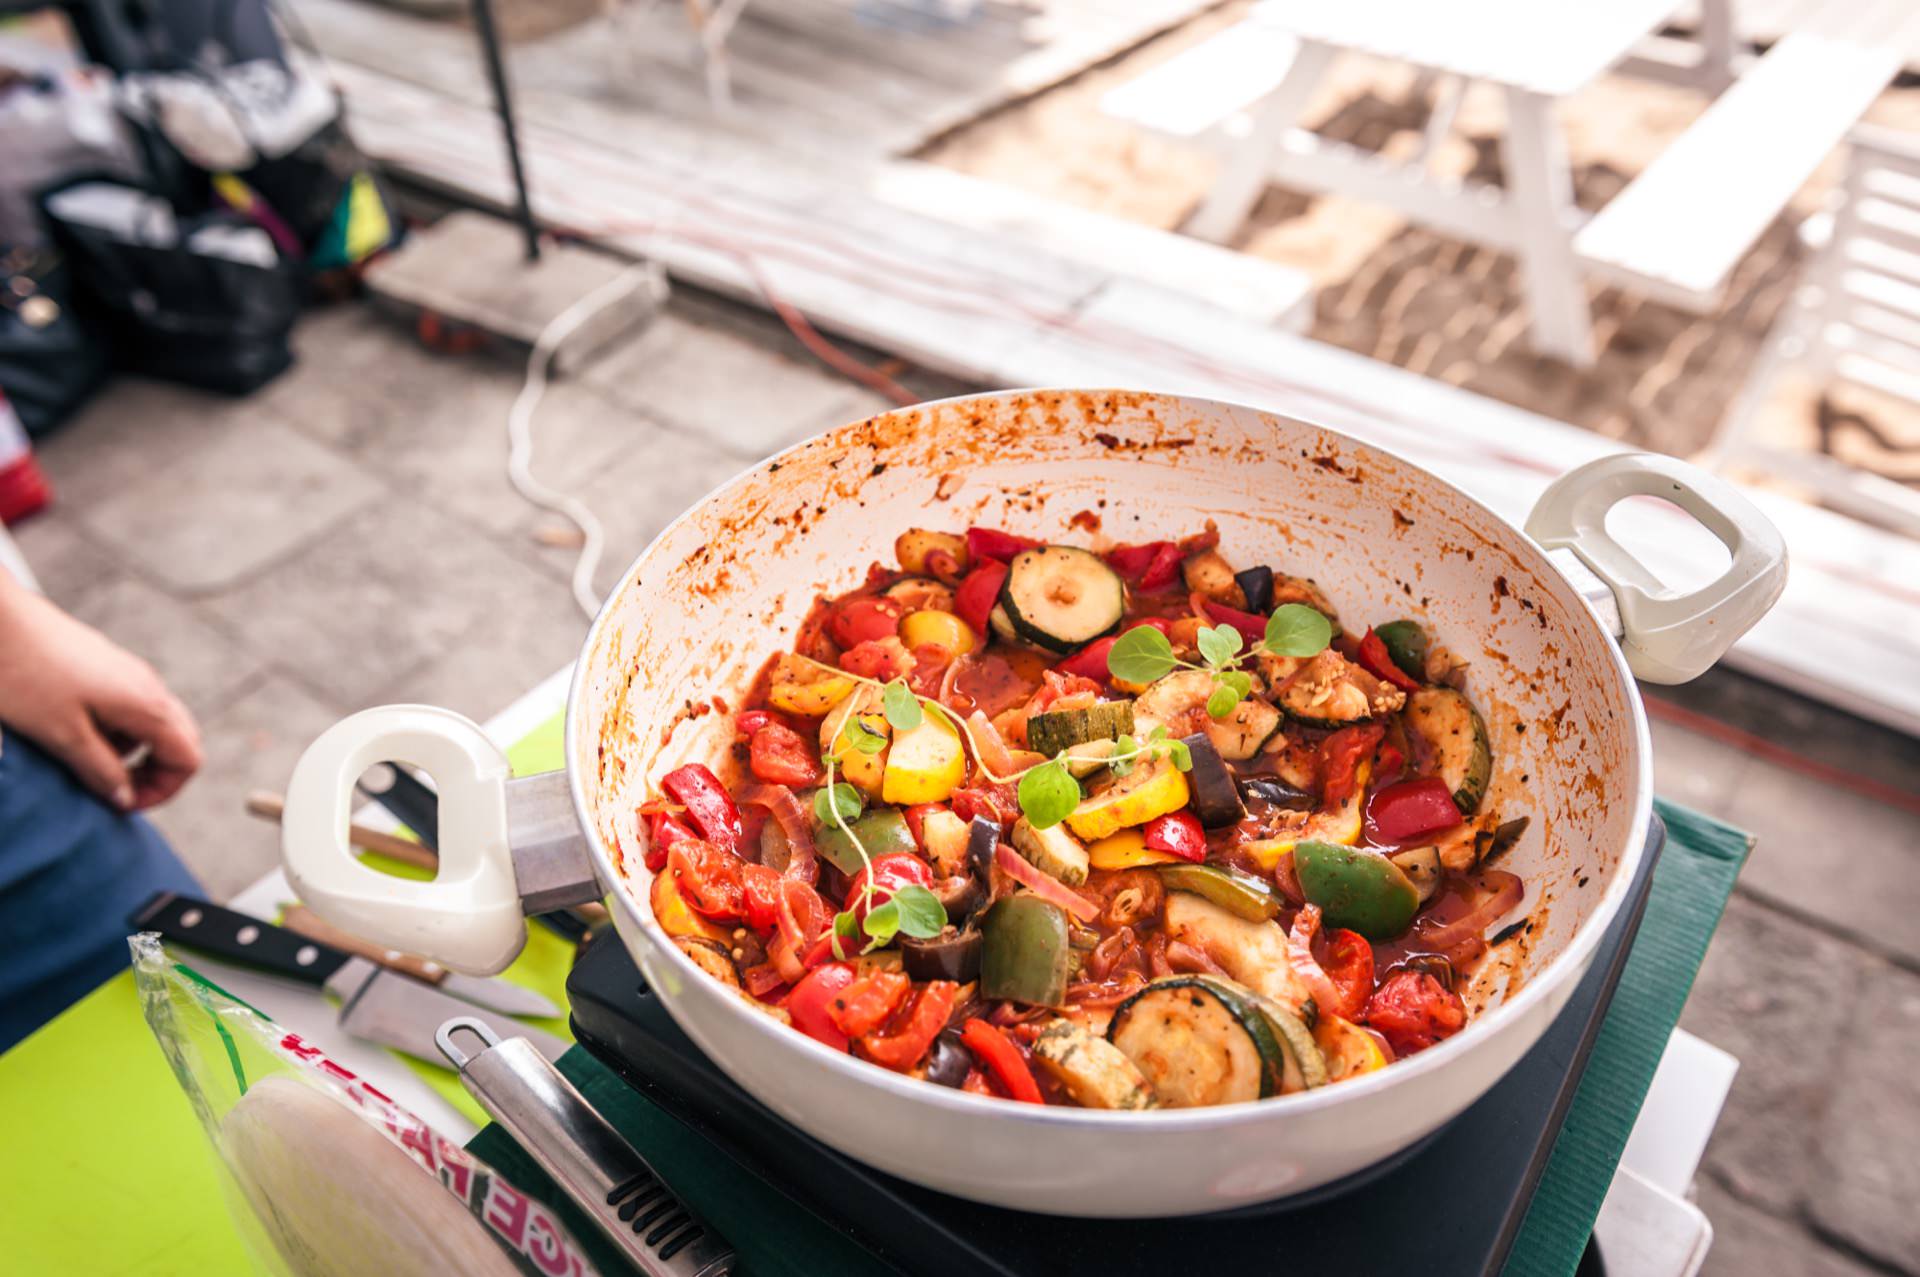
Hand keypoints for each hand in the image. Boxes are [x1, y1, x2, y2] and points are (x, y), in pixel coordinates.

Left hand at [0, 578, 201, 809]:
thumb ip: (99, 770)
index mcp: (146, 705)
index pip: (188, 759)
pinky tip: (75, 728)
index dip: (162, 790)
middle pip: (181, 740)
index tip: (119, 802)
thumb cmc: (25, 676)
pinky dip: (117, 730)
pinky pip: (131, 707)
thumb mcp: (61, 735)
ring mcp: (131, 673)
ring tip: (86, 758)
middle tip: (113, 788)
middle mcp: (149, 686)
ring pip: (155, 724)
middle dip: (155, 773)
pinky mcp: (109, 667)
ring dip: (133, 752)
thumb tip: (124, 799)